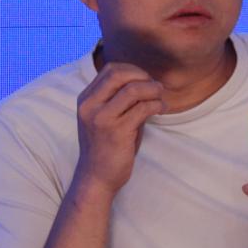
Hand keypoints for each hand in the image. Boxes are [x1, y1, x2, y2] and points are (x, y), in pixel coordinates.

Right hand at [74, 62, 165, 194]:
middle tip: (156, 88)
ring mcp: (101, 118)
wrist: (97, 177)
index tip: (146, 80)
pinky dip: (156, 105)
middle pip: (119, 74)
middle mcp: (90, 106)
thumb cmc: (107, 146)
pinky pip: (142, 108)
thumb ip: (120, 98)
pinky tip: (161, 110)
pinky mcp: (116, 131)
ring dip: (153, 90)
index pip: (110, 70)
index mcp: (86, 99)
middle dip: (143, 77)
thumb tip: (147, 80)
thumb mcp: (108, 116)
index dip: (133, 70)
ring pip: (133, 89)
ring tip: (161, 98)